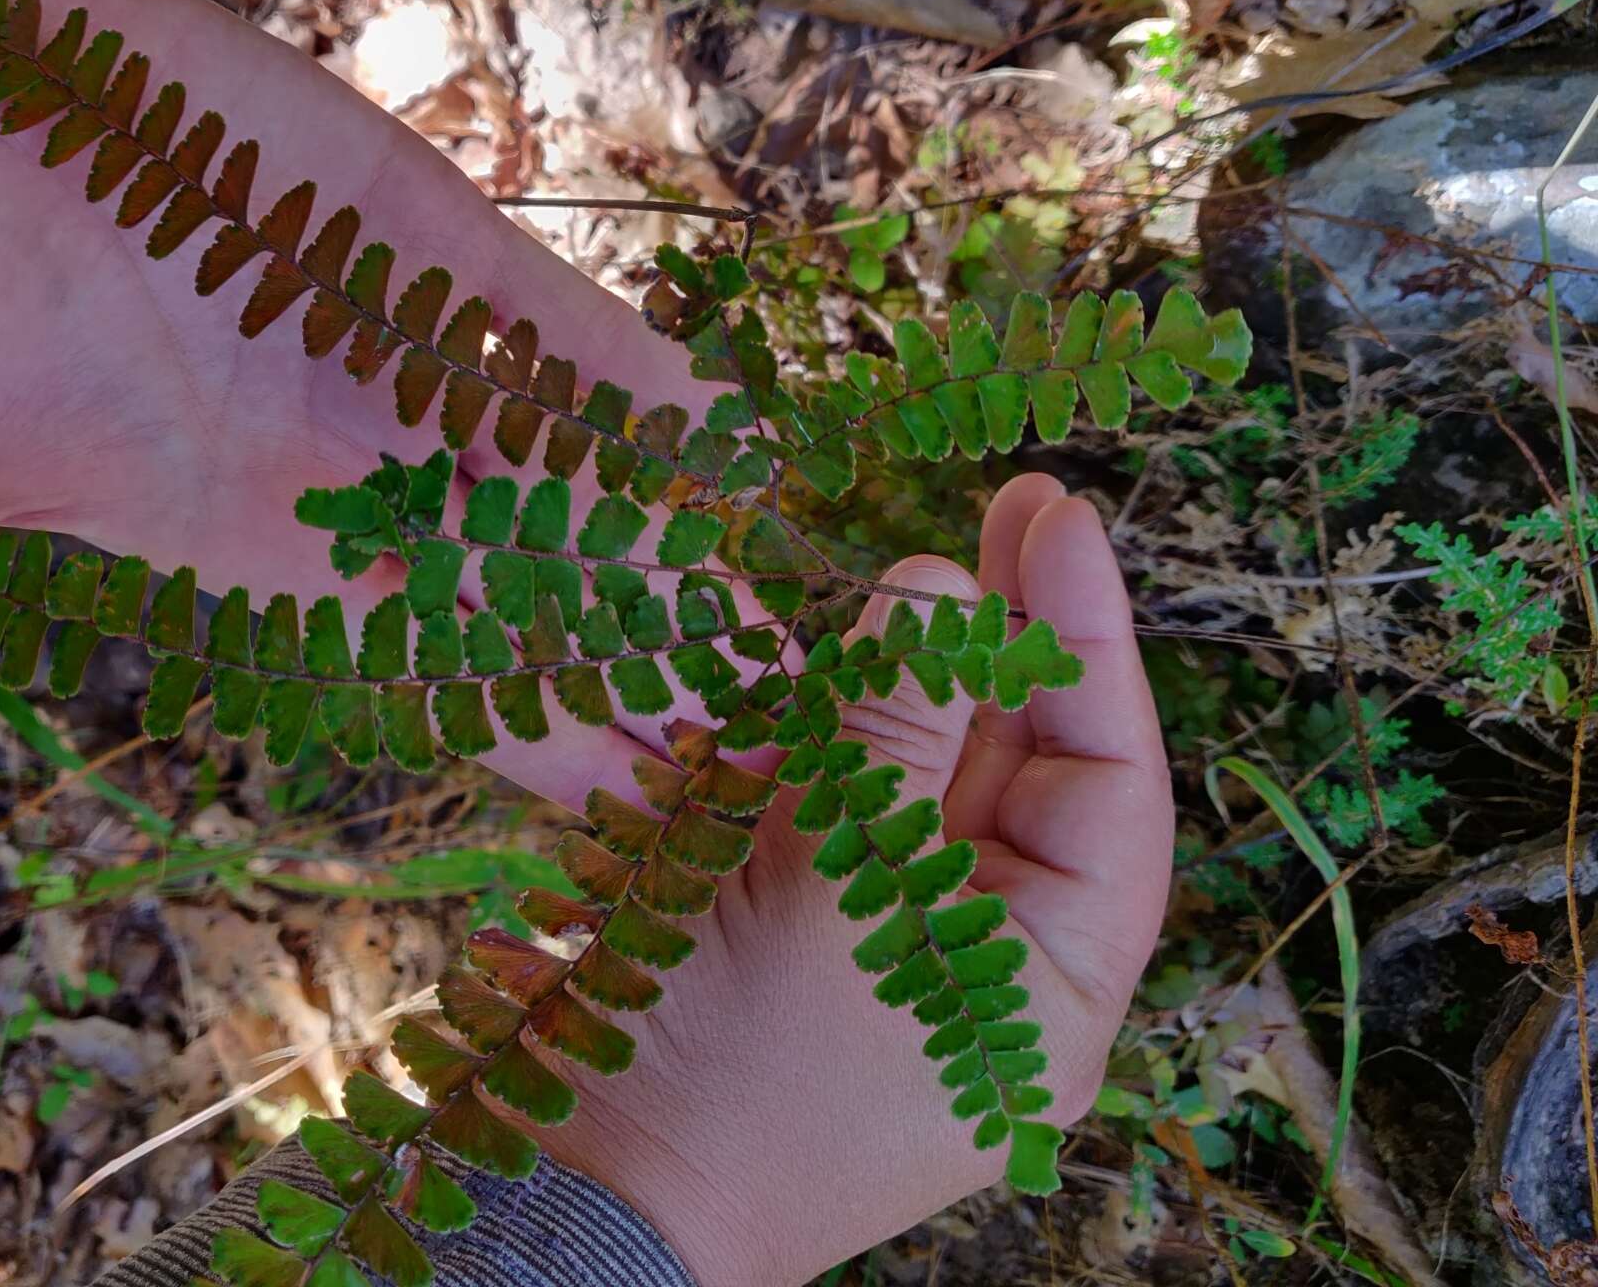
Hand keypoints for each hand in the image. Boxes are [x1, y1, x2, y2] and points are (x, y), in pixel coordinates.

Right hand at [0, 0, 707, 850]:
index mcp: (248, 540)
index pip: (416, 664)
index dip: (525, 734)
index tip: (629, 810)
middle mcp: (339, 456)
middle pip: (519, 582)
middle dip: (631, 662)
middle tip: (755, 746)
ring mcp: (385, 343)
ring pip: (554, 462)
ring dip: (659, 542)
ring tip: (768, 627)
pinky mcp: (404, 232)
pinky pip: (537, 318)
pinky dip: (623, 375)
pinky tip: (722, 440)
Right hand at [538, 475, 1169, 1285]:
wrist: (593, 1194)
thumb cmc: (745, 1076)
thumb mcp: (838, 889)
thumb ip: (892, 726)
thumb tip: (938, 580)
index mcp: (1051, 984)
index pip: (1105, 785)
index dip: (1086, 641)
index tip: (1056, 518)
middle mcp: (985, 952)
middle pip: (1018, 761)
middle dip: (1003, 636)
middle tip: (1012, 505)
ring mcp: (885, 930)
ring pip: (917, 764)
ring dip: (898, 673)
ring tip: (893, 578)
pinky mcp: (794, 911)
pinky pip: (830, 794)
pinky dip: (816, 725)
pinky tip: (801, 666)